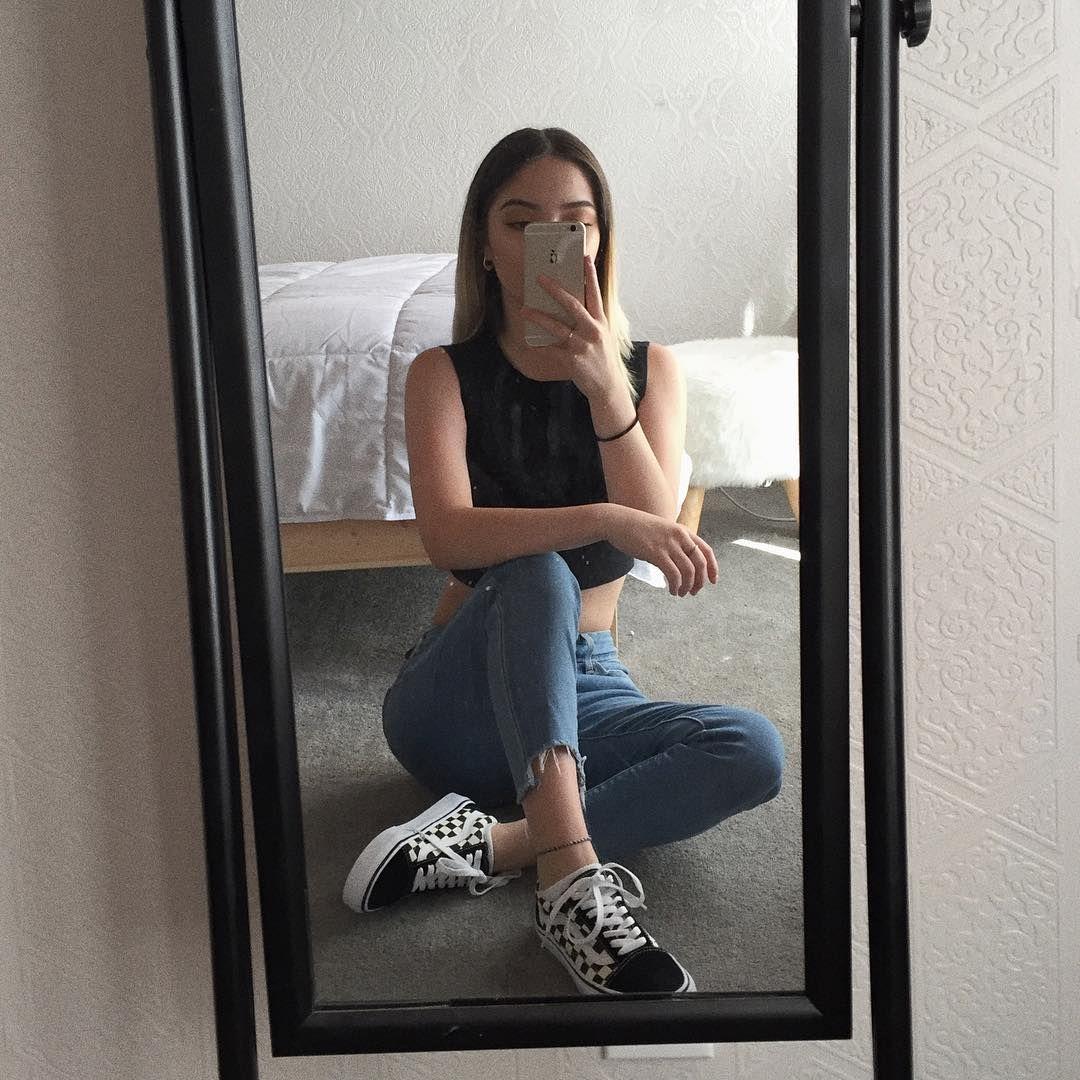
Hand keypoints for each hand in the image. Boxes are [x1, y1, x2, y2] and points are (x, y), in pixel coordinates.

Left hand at [519, 255, 622, 401]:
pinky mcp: (573, 359)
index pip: (595, 294)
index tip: (584, 258)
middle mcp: (593, 331)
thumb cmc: (603, 359)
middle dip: (555, 290)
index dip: (590, 275)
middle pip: (572, 305)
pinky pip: (551, 349)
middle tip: (541, 278)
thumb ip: (589, 321)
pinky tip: (530, 342)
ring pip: (556, 327)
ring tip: (524, 310)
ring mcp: (582, 345)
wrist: (608, 386)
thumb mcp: (602, 337)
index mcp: (601, 322)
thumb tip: (569, 307)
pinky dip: (540, 345)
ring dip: (538, 317)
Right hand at [604, 505, 718, 596]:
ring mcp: (668, 544)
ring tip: (680, 593)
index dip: (713, 567)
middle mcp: (679, 536)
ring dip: (687, 586)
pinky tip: (671, 590)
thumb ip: (674, 544)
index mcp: (683, 531)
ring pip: (688, 571)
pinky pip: (673, 574)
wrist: (618, 521)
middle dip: (700, 581)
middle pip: (700, 563)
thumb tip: (681, 564)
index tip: (713, 581)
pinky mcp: (656, 552)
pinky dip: (675, 585)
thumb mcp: (663, 532)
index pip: (706, 551)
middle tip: (693, 592)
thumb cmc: (637, 529)